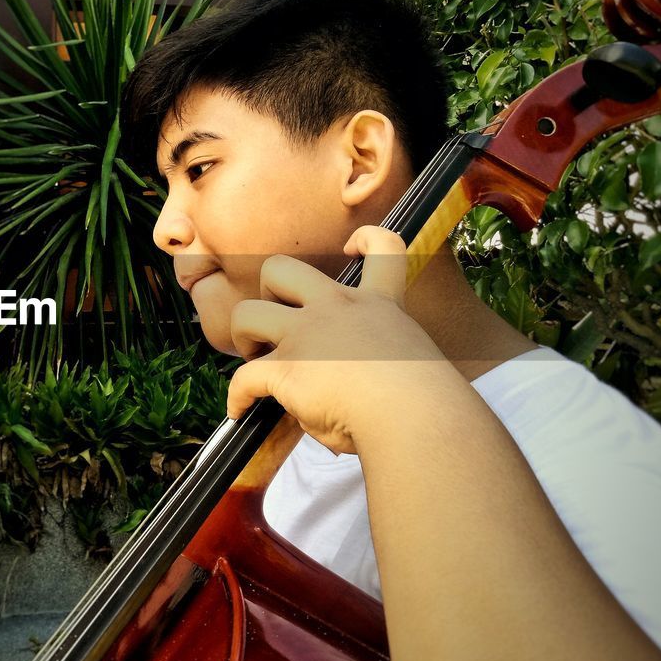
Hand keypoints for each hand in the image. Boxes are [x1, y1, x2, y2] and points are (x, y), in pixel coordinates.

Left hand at [226, 226, 450, 453]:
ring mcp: (308, 334)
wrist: (417, 420)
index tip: (351, 249)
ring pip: (246, 313)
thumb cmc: (423, 408)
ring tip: (257, 358)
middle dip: (267, 292)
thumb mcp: (401, 364)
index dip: (366, 239)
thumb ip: (362, 359)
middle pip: (280, 268)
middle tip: (278, 325)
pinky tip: (241, 410)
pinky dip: (237, 395)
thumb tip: (323, 387)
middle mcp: (339, 309)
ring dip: (243, 336)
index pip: (382, 247)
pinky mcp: (287, 368)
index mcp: (379, 305)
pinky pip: (244, 377)